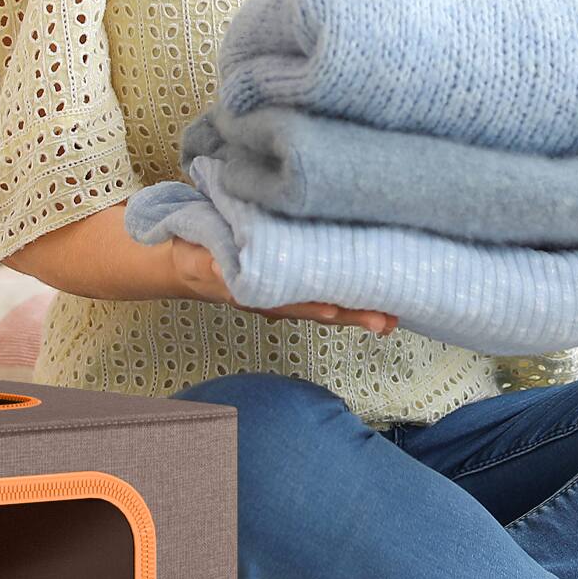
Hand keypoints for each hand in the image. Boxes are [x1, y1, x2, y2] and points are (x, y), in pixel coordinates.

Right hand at [165, 237, 399, 336]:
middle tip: (386, 322)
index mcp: (256, 290)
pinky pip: (323, 291)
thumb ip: (208, 263)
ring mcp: (286, 292)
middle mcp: (278, 297)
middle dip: (353, 315)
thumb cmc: (194, 257)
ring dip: (358, 311)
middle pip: (320, 308)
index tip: (339, 312)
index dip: (316, 306)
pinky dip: (347, 294)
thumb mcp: (196, 259)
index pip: (292, 302)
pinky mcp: (292, 278)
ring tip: (391, 318)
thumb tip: (218, 264)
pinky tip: (373, 293)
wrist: (186, 263)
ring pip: (326, 304)